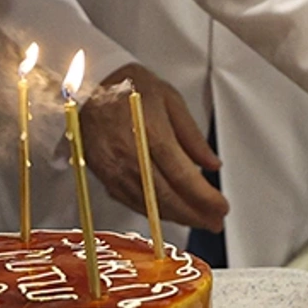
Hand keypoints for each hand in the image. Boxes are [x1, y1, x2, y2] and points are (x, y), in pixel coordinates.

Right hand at [81, 64, 229, 231]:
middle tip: (214, 222)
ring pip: (147, 204)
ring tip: (198, 220)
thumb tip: (212, 164)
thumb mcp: (169, 99)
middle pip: (165, 196)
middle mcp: (128, 153)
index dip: (204, 197)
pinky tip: (169, 213)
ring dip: (176, 217)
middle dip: (194, 214)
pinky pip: (130, 201)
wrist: (85, 86)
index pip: (182, 174)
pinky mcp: (102, 175)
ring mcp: (112, 167)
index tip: (221, 207)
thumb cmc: (128, 86)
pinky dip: (153, 211)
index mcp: (149, 130)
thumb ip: (192, 135)